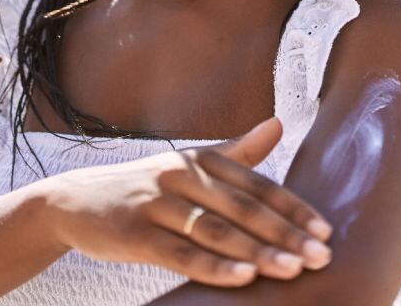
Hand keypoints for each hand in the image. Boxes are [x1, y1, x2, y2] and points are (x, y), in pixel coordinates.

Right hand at [33, 115, 333, 286]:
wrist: (74, 201)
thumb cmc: (146, 187)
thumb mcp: (190, 164)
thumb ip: (237, 151)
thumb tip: (279, 123)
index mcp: (201, 161)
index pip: (257, 185)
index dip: (293, 208)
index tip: (325, 231)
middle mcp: (182, 177)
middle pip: (243, 208)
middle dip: (285, 234)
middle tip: (321, 256)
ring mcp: (158, 204)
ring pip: (216, 231)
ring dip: (258, 251)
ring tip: (292, 269)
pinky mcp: (135, 234)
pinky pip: (181, 253)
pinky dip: (214, 265)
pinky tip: (243, 277)